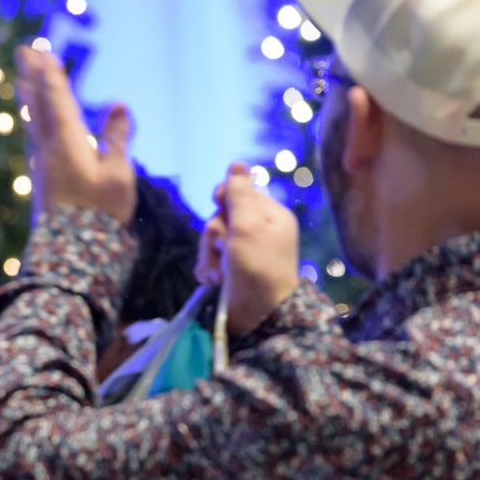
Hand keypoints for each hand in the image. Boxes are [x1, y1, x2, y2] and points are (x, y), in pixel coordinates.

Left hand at [13, 45, 135, 224]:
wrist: (71, 254)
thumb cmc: (100, 214)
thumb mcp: (117, 174)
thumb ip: (117, 137)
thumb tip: (118, 104)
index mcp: (67, 142)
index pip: (57, 98)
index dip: (50, 73)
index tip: (41, 50)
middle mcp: (48, 148)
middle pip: (39, 104)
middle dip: (34, 76)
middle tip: (24, 51)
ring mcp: (42, 164)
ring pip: (34, 121)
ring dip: (30, 95)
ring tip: (23, 77)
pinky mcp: (43, 178)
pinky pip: (37, 137)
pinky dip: (35, 119)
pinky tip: (35, 121)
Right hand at [195, 163, 300, 335]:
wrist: (258, 316)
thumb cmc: (257, 268)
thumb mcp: (248, 226)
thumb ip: (239, 194)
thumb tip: (237, 163)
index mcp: (271, 216)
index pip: (240, 193)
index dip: (224, 198)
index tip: (217, 203)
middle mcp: (258, 231)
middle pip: (222, 216)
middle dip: (215, 234)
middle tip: (224, 250)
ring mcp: (244, 252)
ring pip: (212, 239)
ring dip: (210, 255)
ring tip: (219, 273)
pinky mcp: (231, 270)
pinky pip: (211, 259)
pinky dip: (208, 268)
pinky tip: (212, 280)